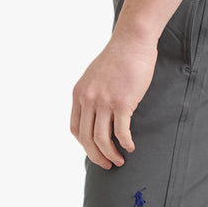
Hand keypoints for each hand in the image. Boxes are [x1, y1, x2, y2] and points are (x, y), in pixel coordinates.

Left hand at [71, 30, 158, 168]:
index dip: (85, 145)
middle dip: (97, 156)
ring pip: (102, 139)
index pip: (76, 129)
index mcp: (79, 94)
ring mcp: (104, 101)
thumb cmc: (118, 58)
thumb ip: (92, 94)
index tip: (96, 151)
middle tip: (107, 164)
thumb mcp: (95, 76)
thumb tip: (97, 113)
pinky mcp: (122, 102)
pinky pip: (121, 131)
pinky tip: (131, 147)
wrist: (132, 41)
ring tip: (120, 160)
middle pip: (87, 139)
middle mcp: (88, 99)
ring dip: (110, 154)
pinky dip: (125, 143)